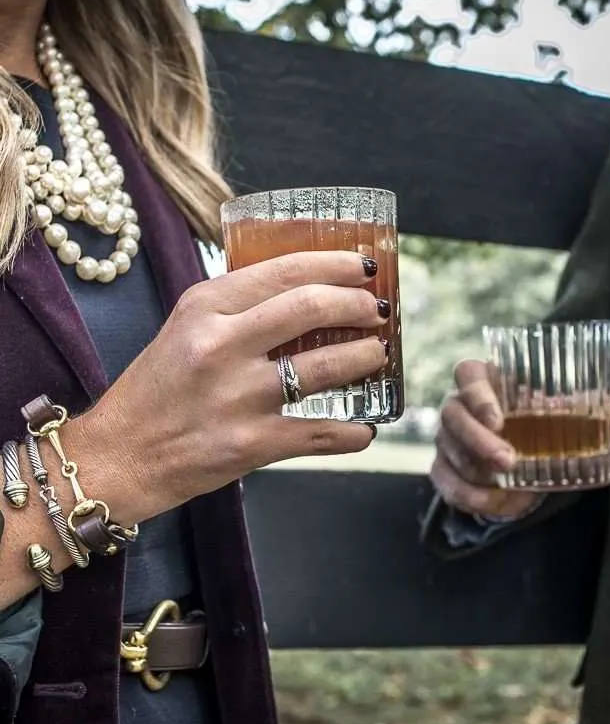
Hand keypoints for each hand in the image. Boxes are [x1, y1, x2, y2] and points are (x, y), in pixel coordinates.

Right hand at [68, 250, 388, 523]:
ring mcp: (238, 397)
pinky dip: (354, 432)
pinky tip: (365, 428)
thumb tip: (309, 294)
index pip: (284, 270)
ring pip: (326, 367)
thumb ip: (238, 309)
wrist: (118, 457)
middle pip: (310, 308)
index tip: (362, 268)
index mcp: (204, 307)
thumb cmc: (156, 391)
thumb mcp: (185, 329)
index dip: (334, 265)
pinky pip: (322, 433)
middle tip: (375, 311)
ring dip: (365, 358)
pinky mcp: (251, 444)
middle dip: (357, 305)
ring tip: (377, 355)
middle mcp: (220, 346)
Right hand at [431, 359, 609, 518]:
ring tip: (512, 489)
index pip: (467, 374)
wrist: (514, 449)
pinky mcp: (443, 469)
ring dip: (479, 475)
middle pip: (452, 417)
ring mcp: (446, 439)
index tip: (499, 420)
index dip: (478, 395)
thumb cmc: (537, 420)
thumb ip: (596, 412)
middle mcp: (457, 406)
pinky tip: (500, 504)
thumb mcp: (564, 414)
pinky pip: (447, 485)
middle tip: (508, 462)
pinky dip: (472, 498)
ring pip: (450, 454)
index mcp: (484, 380)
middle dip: (478, 442)